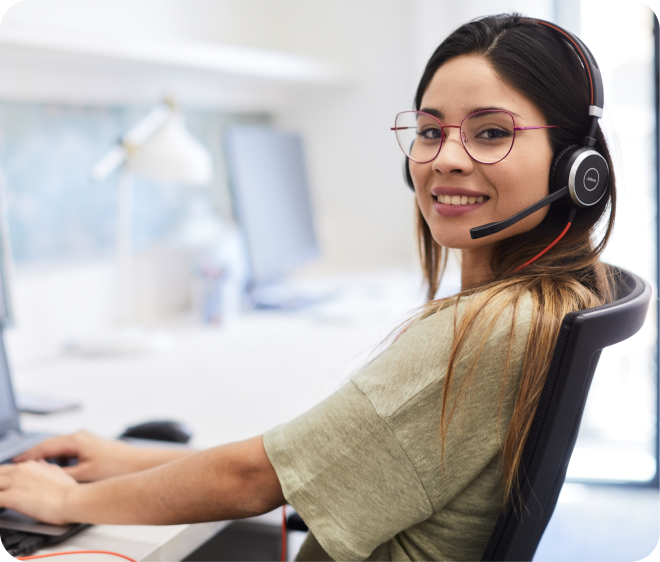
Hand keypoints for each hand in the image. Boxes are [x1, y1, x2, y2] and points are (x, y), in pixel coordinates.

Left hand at [0, 460, 76, 525]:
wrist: (72, 499)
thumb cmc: (68, 490)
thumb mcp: (57, 473)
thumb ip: (45, 468)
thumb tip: (40, 463)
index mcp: (31, 466)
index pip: (6, 470)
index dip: (2, 479)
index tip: (3, 486)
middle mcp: (20, 471)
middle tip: (2, 491)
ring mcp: (14, 483)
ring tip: (2, 500)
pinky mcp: (11, 497)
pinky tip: (1, 508)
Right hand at [12, 431, 137, 481]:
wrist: (138, 464)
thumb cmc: (116, 467)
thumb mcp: (84, 474)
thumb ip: (63, 473)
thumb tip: (45, 474)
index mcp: (76, 440)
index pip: (45, 446)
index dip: (28, 455)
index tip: (15, 461)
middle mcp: (80, 436)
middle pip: (50, 444)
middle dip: (34, 454)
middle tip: (19, 464)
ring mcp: (86, 440)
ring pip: (59, 447)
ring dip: (46, 455)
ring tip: (32, 466)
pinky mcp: (91, 446)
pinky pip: (68, 450)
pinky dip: (58, 457)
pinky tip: (54, 466)